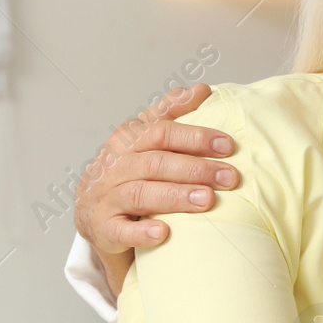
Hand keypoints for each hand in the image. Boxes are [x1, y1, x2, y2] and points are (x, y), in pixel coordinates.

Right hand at [75, 84, 239, 279]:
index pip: (163, 132)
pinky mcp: (103, 228)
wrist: (92, 212)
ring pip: (142, 194)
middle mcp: (115, 165)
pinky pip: (121, 230)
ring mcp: (107, 197)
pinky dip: (141, 232)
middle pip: (157, 163)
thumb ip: (170, 112)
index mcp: (128, 139)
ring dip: (176, 196)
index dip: (196, 137)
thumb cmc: (128, 171)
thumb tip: (202, 89)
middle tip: (230, 177)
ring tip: (207, 200)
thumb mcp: (144, 138)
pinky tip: (164, 233)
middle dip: (197, 169)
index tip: (228, 145)